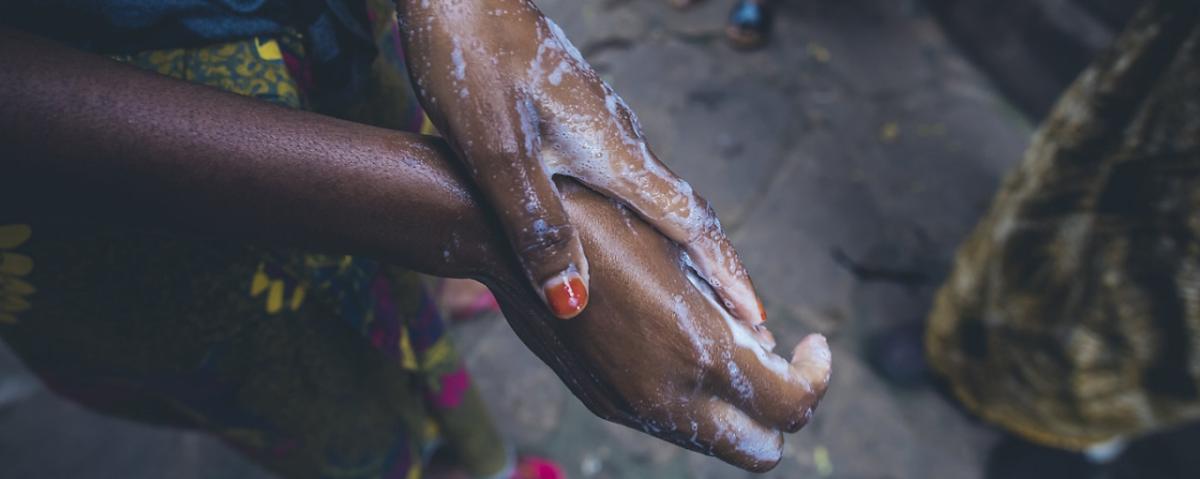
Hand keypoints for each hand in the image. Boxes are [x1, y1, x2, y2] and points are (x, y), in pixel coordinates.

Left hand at [399, 0, 766, 324]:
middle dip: (710, 265)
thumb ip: (538, 226)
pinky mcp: (567, 114)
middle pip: (680, 209)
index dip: (722, 272)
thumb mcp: (497, 151)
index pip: (689, 220)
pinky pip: (617, 177)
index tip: (756, 316)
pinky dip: (636, 218)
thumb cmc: (469, 60)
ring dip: (676, 242)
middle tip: (735, 317)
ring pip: (648, 193)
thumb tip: (574, 302)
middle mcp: (615, 138)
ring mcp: (592, 123)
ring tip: (685, 286)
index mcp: (610, 151)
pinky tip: (616, 228)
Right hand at [476, 178, 829, 470]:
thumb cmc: (596, 222)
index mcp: (698, 347)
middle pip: (760, 451)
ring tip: (724, 343)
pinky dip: (693, 402)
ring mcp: (632, 406)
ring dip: (736, 409)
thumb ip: (729, 306)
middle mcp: (668, 392)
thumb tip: (765, 340)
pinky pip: (670, 424)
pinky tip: (679, 347)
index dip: (816, 376)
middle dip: (782, 412)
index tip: (812, 344)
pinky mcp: (604, 403)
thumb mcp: (678, 251)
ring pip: (714, 443)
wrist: (506, 239)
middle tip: (778, 361)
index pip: (792, 404)